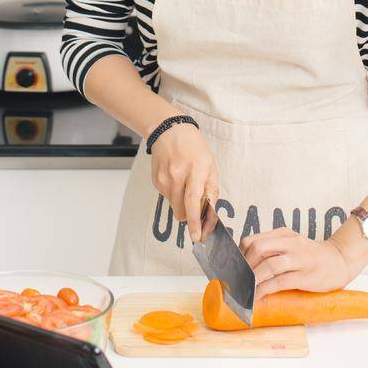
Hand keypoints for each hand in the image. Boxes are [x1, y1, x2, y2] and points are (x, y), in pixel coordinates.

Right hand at [148, 121, 218, 239]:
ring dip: (181, 204)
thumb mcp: (211, 166)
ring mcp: (164, 178)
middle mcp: (178, 175)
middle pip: (182, 210)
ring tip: (185, 185)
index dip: (194, 221)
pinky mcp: (156, 180)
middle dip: (190, 215)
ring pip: (174, 207)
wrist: (170, 131)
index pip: (193, 201)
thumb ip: (211, 191)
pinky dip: (173, 195)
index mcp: (196, 170)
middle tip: (196, 205)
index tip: (197, 236)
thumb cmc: (195, 148)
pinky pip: (166, 198)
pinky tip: (176, 179)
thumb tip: (209, 215)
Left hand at [241, 227, 362, 295]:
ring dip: (253, 279)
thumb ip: (273, 249)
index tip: (233, 269)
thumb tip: (245, 265)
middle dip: (244, 266)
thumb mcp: (292, 244)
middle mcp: (291, 243)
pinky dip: (265, 290)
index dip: (239, 256)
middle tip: (237, 280)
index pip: (252, 240)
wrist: (340, 261)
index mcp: (284, 234)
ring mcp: (299, 259)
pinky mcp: (305, 276)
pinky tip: (258, 296)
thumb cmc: (311, 256)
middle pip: (258, 249)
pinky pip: (280, 282)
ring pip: (269, 265)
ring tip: (244, 290)